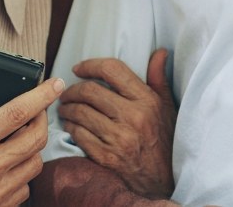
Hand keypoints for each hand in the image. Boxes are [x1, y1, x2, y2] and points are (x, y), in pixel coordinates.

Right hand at [0, 68, 63, 205]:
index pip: (18, 112)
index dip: (42, 95)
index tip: (55, 84)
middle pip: (37, 138)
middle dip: (44, 120)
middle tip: (38, 111)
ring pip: (35, 164)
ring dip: (34, 149)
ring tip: (23, 140)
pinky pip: (25, 189)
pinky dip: (23, 176)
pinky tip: (11, 168)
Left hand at [57, 48, 176, 198]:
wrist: (162, 178)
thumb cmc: (163, 139)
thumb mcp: (167, 106)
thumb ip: (159, 78)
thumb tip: (159, 53)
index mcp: (146, 100)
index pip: (112, 70)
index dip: (90, 65)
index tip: (79, 68)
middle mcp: (132, 116)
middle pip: (90, 91)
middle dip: (73, 90)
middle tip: (68, 93)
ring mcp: (118, 137)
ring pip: (80, 113)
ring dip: (67, 108)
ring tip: (65, 108)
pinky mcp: (105, 155)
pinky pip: (78, 134)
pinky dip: (70, 127)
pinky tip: (70, 125)